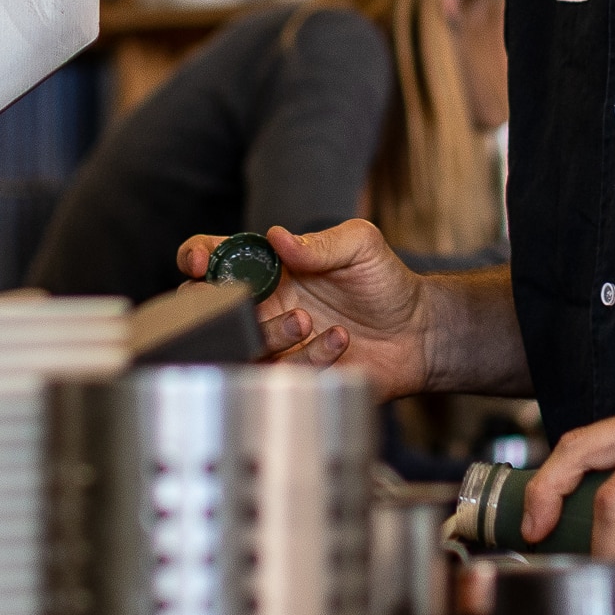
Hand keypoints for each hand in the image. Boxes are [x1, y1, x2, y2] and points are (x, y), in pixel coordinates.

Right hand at [176, 221, 431, 399]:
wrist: (417, 333)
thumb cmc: (385, 283)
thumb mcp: (360, 246)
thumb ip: (319, 242)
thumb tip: (275, 237)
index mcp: (268, 267)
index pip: (213, 256)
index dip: (197, 256)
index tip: (203, 262)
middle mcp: (263, 305)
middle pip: (211, 307)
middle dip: (218, 306)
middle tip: (250, 303)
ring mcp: (274, 343)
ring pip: (243, 345)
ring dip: (270, 332)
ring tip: (309, 320)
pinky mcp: (292, 377)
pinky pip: (280, 373)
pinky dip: (308, 357)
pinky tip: (340, 342)